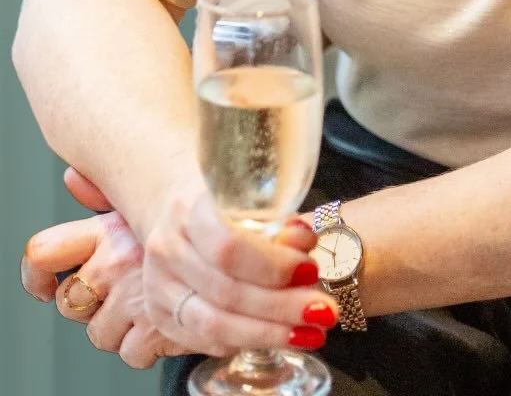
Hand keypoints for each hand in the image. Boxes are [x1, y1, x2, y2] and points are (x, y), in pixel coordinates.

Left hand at [21, 167, 183, 369]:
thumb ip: (105, 195)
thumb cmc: (199, 221)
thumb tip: (71, 178)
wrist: (249, 255)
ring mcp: (132, 298)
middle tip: (121, 294)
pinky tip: (168, 321)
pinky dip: (147, 346)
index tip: (46, 285)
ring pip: (99, 334)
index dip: (37, 275)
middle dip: (91, 306)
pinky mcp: (153, 330)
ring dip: (121, 329)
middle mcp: (114, 262)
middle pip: (70, 302)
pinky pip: (129, 353)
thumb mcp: (151, 200)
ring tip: (151, 306)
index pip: (45, 252)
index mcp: (108, 229)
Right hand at [141, 184, 339, 358]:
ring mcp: (157, 286)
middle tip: (323, 311)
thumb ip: (277, 221)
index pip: (229, 246)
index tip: (310, 270)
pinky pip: (204, 340)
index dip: (273, 265)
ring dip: (268, 333)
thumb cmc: (220, 202)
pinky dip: (244, 342)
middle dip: (281, 307)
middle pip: (225, 291)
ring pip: (213, 324)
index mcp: (189, 209)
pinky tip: (275, 338)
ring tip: (309, 334)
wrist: (174, 210)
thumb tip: (305, 244)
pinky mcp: (160, 315)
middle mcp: (167, 249)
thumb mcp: (250, 196)